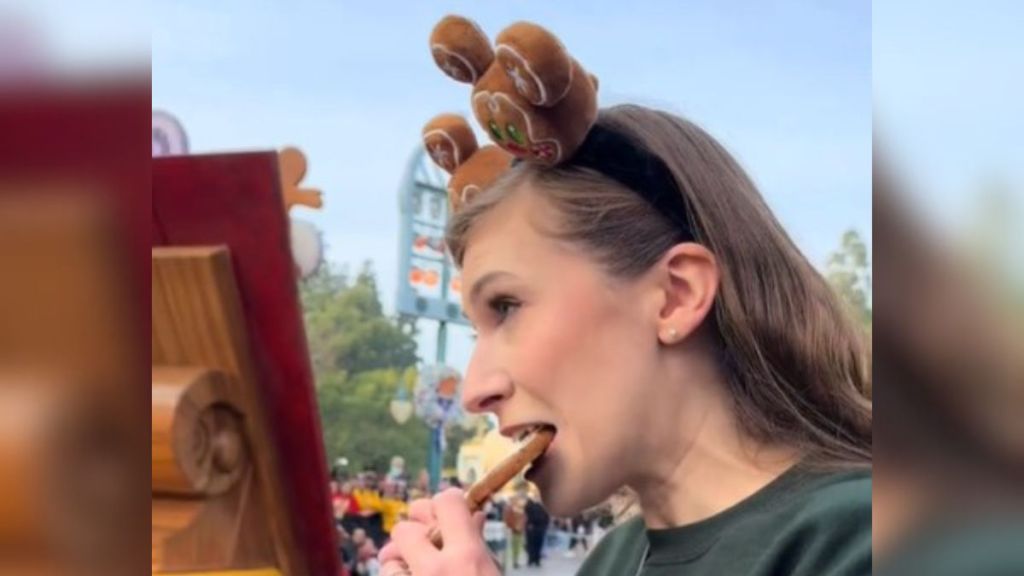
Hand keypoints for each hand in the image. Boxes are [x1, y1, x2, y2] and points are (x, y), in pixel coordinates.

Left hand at [378, 488, 496, 575]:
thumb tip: (474, 517)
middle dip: (415, 533)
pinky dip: (397, 574)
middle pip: (404, 527)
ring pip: (388, 556)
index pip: (447, 502)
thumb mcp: (493, 574)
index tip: (453, 510)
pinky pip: (386, 574)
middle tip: (429, 544)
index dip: (449, 502)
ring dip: (401, 560)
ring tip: (417, 570)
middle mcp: (435, 569)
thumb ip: (479, 546)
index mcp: (467, 557)